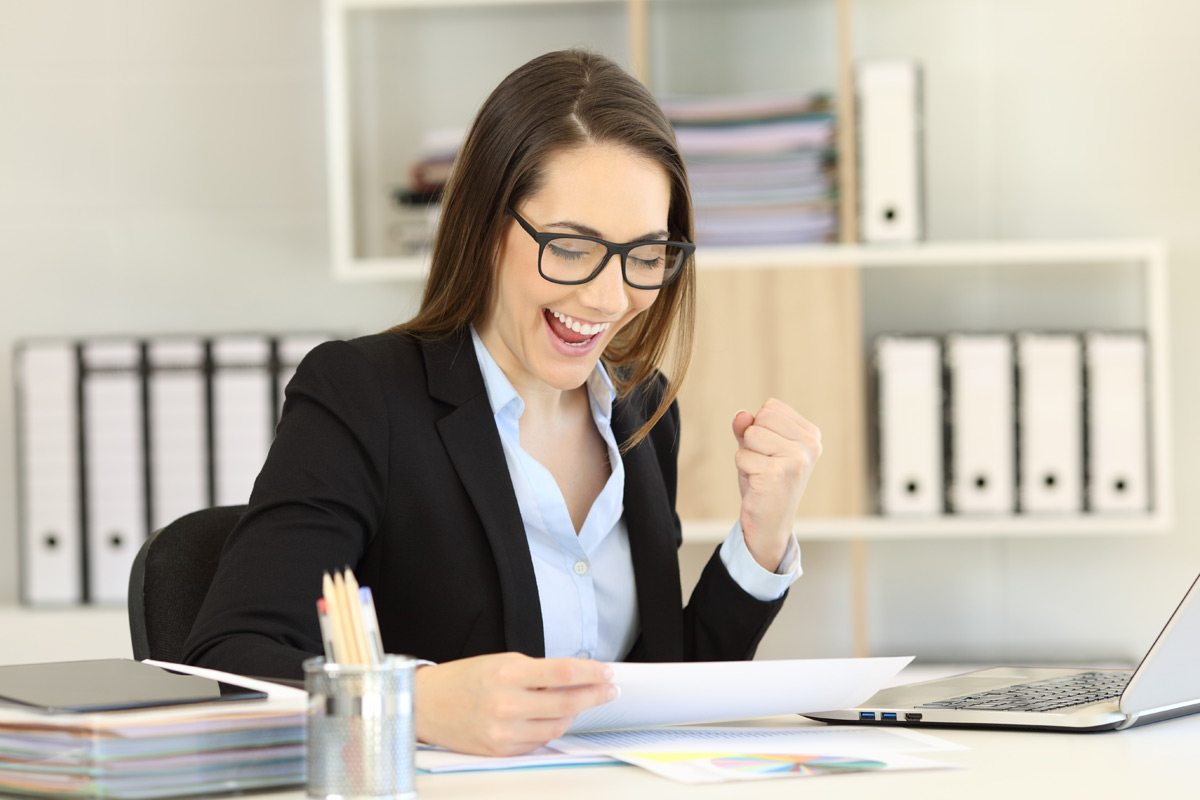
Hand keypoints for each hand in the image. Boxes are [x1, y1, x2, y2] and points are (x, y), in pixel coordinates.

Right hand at [413, 652, 616, 755]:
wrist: (426, 705)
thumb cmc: (464, 679)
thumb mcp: (501, 661)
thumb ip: (537, 672)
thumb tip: (574, 678)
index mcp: (508, 674)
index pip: (563, 673)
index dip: (591, 672)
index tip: (608, 672)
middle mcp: (507, 704)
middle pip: (567, 703)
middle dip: (595, 695)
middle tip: (610, 690)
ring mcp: (504, 732)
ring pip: (556, 727)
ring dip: (572, 713)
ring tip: (577, 701)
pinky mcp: (501, 751)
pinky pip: (538, 742)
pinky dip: (549, 729)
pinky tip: (550, 717)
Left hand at [732, 398, 821, 570]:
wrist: (770, 523)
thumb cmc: (764, 481)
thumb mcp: (756, 448)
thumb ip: (748, 428)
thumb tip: (741, 416)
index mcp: (811, 434)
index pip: (771, 408)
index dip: (760, 428)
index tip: (770, 452)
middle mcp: (810, 444)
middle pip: (762, 417)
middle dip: (752, 440)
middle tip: (764, 465)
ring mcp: (797, 458)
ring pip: (751, 435)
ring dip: (747, 455)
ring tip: (761, 474)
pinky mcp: (778, 472)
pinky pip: (742, 456)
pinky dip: (744, 470)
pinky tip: (759, 485)